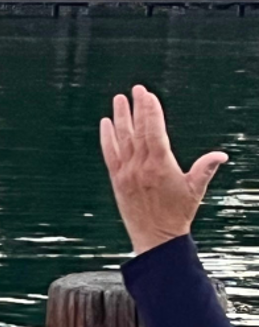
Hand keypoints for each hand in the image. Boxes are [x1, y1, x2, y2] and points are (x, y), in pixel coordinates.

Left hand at [100, 86, 226, 254]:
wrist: (155, 237)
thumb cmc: (178, 213)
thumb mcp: (195, 189)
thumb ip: (205, 168)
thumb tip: (221, 155)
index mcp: (160, 165)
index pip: (154, 131)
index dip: (150, 112)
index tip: (148, 95)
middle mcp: (140, 166)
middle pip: (137, 131)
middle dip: (137, 108)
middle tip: (135, 89)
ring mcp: (126, 172)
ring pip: (121, 139)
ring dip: (120, 118)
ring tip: (119, 99)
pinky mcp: (116, 180)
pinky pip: (109, 154)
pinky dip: (107, 138)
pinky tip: (106, 123)